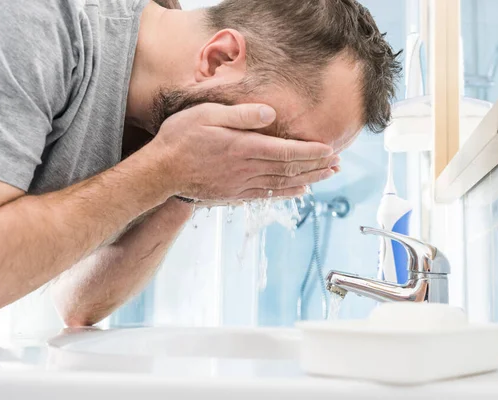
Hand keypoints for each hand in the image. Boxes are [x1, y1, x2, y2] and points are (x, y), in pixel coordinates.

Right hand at [149, 103, 337, 200]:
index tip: (330, 150)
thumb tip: (269, 114)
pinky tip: (300, 190)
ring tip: (327, 176)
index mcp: (243, 148)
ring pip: (282, 183)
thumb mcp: (206, 115)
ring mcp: (241, 185)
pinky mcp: (234, 195)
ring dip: (308, 180)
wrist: (160, 172)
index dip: (310, 152)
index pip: (286, 151)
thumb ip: (240, 115)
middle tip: (337, 165)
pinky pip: (268, 195)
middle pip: (289, 169)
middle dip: (316, 166)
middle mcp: (247, 169)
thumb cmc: (180, 138)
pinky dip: (287, 193)